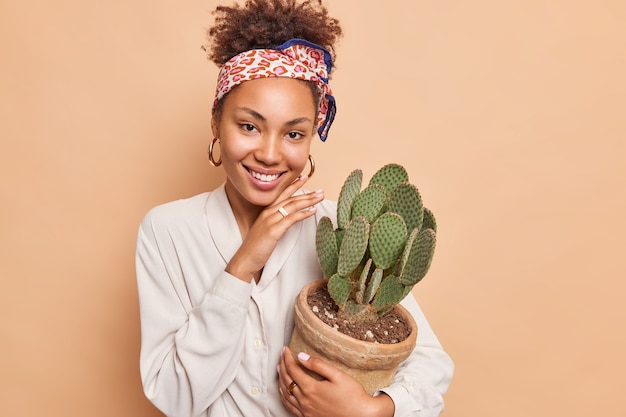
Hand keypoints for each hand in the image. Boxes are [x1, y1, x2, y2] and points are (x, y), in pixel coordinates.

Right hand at [226, 175, 323, 281]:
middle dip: (306, 192)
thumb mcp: (265, 231)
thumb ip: (275, 223)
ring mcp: (270, 220)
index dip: (293, 186)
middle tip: (320, 190)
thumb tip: (288, 219)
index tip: (304, 178)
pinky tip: (313, 211)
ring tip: (320, 197)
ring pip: (292, 206)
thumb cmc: (255, 248)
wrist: (245, 259)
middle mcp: (267, 213)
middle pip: (289, 198)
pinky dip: (303, 213)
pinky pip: (291, 218)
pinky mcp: (273, 230)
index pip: (281, 195)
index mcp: (265, 212)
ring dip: (308, 200)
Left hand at [278, 346, 394, 416]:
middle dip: (282, 366)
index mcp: (311, 388)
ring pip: (286, 394)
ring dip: (281, 380)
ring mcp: (305, 411)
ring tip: (280, 369)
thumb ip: (318, 365)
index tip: (285, 349)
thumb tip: (301, 356)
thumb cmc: (353, 396)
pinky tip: (284, 391)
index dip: (287, 358)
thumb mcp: (337, 375)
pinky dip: (284, 396)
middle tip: (281, 356)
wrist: (362, 416)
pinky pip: (290, 406)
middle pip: (287, 380)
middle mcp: (305, 401)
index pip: (292, 369)